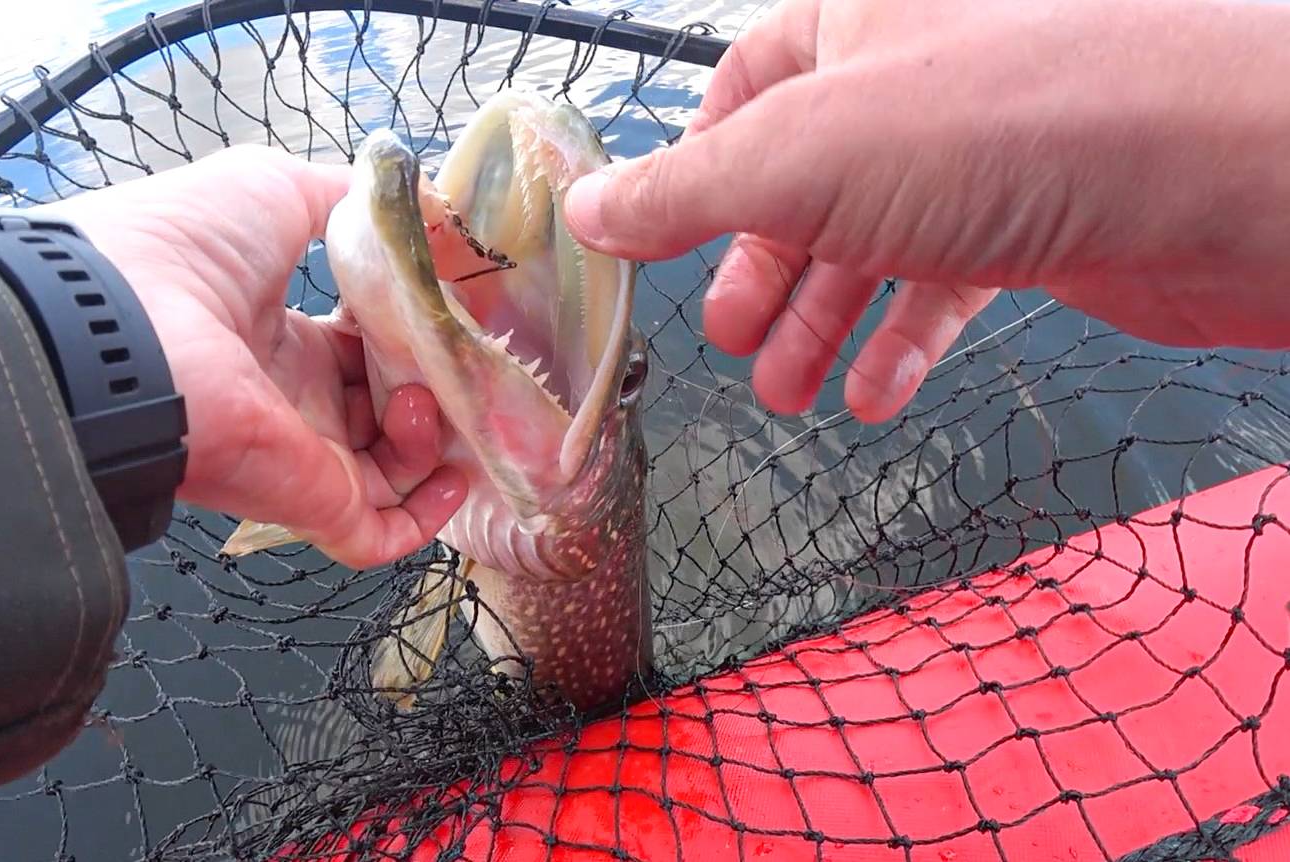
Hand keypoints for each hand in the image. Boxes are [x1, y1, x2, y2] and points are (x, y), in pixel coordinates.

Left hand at [35, 145, 465, 568]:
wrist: (130, 319)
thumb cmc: (189, 246)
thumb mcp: (277, 188)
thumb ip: (353, 198)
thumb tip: (429, 211)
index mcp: (274, 337)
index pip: (358, 348)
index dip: (408, 333)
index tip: (450, 312)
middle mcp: (290, 400)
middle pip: (383, 411)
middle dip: (434, 388)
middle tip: (463, 361)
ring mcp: (299, 455)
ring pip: (392, 470)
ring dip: (433, 437)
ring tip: (429, 396)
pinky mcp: (309, 501)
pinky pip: (381, 532)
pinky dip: (427, 514)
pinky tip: (453, 472)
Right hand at [563, 0, 1289, 422]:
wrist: (1206, 173)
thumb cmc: (1014, 124)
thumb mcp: (799, 156)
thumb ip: (683, 191)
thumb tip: (589, 213)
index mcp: (850, 26)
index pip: (743, 89)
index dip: (696, 169)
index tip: (656, 243)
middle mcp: (912, 83)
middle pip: (801, 185)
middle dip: (760, 274)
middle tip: (729, 341)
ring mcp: (974, 158)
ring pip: (869, 246)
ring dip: (821, 326)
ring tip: (787, 393)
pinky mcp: (1031, 224)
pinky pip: (944, 286)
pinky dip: (902, 343)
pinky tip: (875, 395)